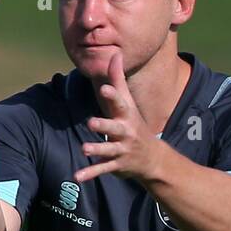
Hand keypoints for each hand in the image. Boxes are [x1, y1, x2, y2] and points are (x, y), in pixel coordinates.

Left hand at [76, 50, 168, 183]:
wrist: (153, 158)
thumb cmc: (134, 124)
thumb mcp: (127, 103)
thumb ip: (118, 80)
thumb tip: (115, 53)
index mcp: (126, 115)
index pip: (120, 103)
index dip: (113, 95)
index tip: (105, 87)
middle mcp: (125, 132)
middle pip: (114, 128)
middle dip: (104, 125)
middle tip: (91, 122)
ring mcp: (122, 150)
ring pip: (108, 150)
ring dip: (97, 149)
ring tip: (84, 149)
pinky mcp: (117, 165)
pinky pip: (102, 169)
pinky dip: (89, 173)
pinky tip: (76, 176)